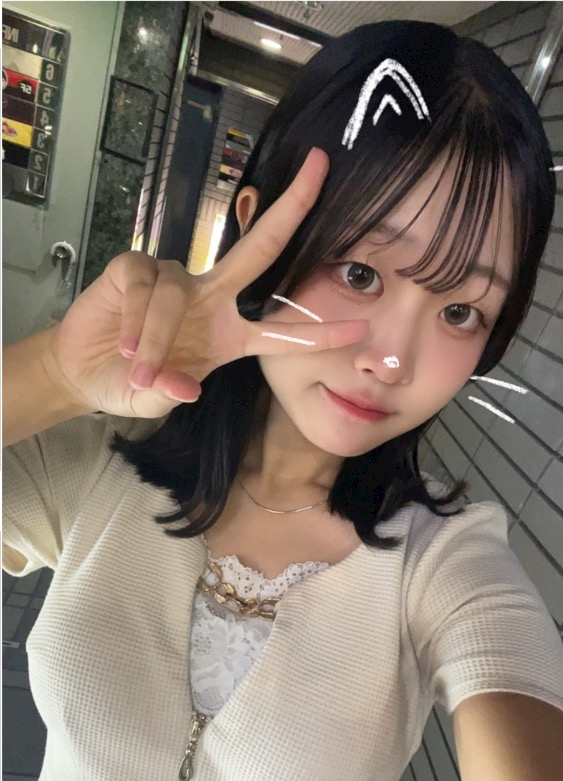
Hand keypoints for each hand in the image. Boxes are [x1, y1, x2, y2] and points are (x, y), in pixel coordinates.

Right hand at [45, 148, 366, 419]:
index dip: (320, 334)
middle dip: (292, 208)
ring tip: (139, 368)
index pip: (282, 332)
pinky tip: (125, 343)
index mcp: (229, 334)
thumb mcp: (158, 401)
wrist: (83, 373)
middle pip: (259, 248)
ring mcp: (173, 278)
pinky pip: (144, 286)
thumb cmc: (131, 384)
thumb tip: (186, 388)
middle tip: (322, 170)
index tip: (361, 329)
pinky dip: (136, 319)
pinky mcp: (134, 268)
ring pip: (177, 293)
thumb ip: (173, 395)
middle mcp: (210, 298)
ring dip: (158, 338)